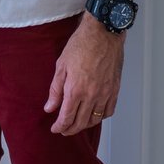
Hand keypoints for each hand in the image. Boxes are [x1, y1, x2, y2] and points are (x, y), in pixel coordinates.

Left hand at [44, 12, 124, 136]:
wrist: (103, 33)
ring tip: (78, 123)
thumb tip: (49, 108)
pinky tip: (94, 114)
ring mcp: (105, 94)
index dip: (59, 127)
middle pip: (80, 123)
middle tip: (64, 129)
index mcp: (75, 90)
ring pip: (95, 120)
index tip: (55, 128)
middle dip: (70, 129)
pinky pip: (108, 111)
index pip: (66, 118)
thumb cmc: (81, 45)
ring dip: (85, 125)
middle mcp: (91, 96)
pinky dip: (100, 117)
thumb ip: (55, 90)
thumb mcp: (61, 66)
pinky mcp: (114, 89)